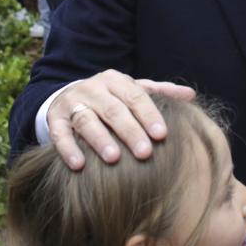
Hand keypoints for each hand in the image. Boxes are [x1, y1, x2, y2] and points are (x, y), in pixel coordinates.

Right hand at [45, 69, 195, 169]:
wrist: (67, 97)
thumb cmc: (110, 99)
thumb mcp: (132, 92)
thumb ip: (160, 93)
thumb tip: (191, 96)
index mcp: (115, 80)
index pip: (136, 96)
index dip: (149, 115)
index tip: (162, 135)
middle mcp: (93, 89)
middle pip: (113, 110)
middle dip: (130, 131)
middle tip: (145, 152)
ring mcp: (72, 103)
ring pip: (86, 120)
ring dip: (99, 139)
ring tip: (114, 158)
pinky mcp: (54, 120)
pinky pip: (60, 134)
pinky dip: (67, 148)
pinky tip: (79, 165)